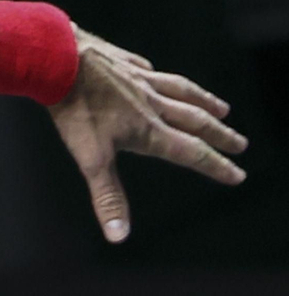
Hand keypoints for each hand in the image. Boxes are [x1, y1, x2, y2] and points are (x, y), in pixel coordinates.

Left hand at [49, 25, 247, 243]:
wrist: (55, 58)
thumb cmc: (74, 109)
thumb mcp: (90, 158)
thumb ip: (107, 196)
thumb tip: (118, 236)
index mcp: (148, 129)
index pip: (190, 152)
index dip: (215, 166)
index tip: (237, 174)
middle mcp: (150, 102)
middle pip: (194, 120)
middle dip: (219, 135)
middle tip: (240, 143)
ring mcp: (137, 78)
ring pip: (180, 90)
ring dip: (203, 101)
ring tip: (221, 108)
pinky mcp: (120, 60)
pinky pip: (147, 68)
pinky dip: (160, 75)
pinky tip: (157, 72)